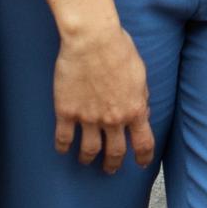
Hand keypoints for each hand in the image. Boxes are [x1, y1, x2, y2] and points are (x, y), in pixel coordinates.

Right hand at [54, 21, 154, 173]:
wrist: (92, 39)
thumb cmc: (118, 49)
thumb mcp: (140, 74)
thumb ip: (141, 97)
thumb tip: (142, 112)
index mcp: (134, 109)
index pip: (143, 143)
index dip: (143, 157)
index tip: (141, 163)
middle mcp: (112, 119)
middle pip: (115, 152)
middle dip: (113, 163)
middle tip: (110, 168)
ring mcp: (88, 117)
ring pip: (89, 150)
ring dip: (88, 159)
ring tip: (85, 161)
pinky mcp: (66, 111)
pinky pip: (64, 138)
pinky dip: (63, 147)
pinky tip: (63, 150)